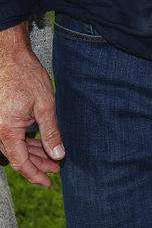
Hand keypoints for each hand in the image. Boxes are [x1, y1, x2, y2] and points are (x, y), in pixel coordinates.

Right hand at [0, 24, 64, 186]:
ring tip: (52, 157)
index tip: (49, 181)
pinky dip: (25, 142)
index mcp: (6, 131)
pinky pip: (12, 137)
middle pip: (17, 157)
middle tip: (56, 168)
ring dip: (32, 153)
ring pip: (15, 147)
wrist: (10, 57)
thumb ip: (51, 132)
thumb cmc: (26, 77)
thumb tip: (58, 154)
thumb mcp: (45, 105)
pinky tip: (39, 143)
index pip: (21, 163)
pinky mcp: (0, 118)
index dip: (36, 174)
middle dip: (38, 164)